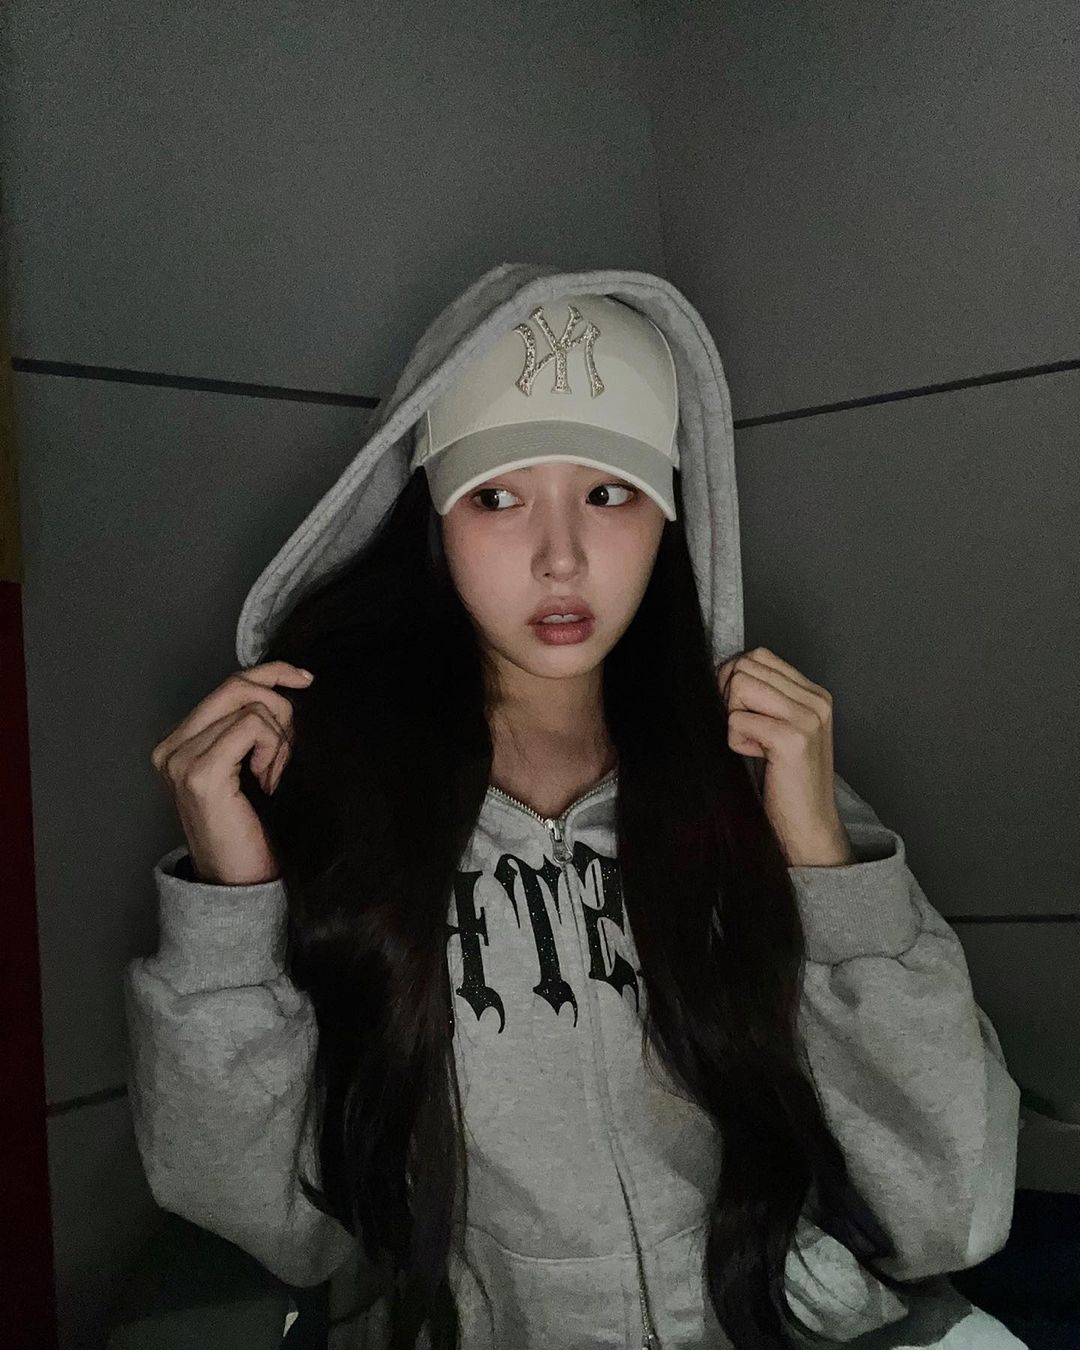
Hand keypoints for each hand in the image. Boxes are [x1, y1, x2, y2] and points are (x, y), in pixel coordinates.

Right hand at [150, 661, 313, 884]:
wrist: (239, 883)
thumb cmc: (251, 829)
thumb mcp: (250, 767)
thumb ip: (250, 728)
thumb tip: (283, 688)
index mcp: (178, 743)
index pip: (227, 685)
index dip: (270, 674)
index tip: (305, 679)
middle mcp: (170, 748)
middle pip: (236, 686)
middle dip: (279, 706)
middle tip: (288, 750)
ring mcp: (180, 760)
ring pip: (250, 707)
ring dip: (278, 739)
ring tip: (272, 778)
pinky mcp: (200, 773)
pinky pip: (252, 727)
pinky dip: (273, 749)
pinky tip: (268, 781)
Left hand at [716, 647, 853, 866]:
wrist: (808, 825)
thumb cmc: (785, 780)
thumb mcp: (779, 728)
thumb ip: (763, 696)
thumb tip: (723, 670)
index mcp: (814, 694)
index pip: (759, 656)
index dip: (735, 679)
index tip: (740, 712)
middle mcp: (816, 701)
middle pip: (746, 667)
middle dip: (731, 698)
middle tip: (748, 732)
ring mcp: (808, 718)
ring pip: (739, 687)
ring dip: (734, 719)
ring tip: (756, 745)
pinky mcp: (793, 739)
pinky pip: (736, 721)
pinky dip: (737, 742)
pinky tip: (759, 759)